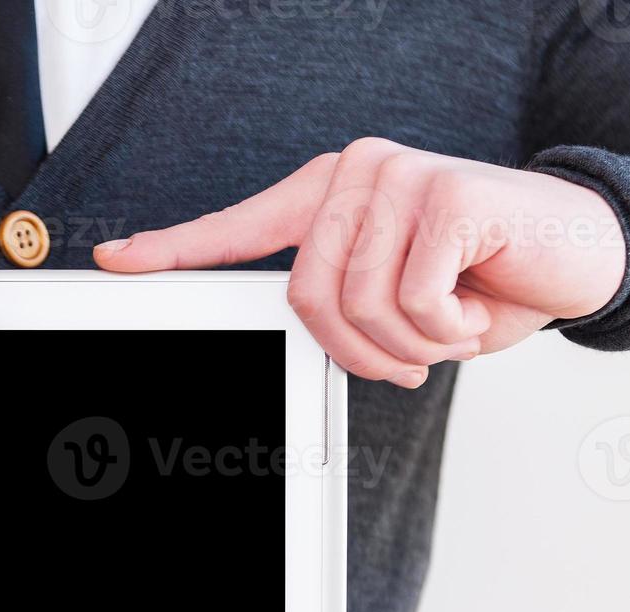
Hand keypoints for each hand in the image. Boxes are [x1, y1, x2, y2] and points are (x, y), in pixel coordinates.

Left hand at [94, 138, 626, 386]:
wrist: (576, 253)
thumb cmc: (481, 279)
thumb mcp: (394, 299)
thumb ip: (339, 305)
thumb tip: (288, 334)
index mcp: (328, 198)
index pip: (237, 227)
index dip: (172, 249)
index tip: (115, 261)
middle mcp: (353, 176)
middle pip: (304, 295)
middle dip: (358, 348)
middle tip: (408, 355)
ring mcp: (396, 176)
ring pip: (358, 304)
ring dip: (410, 343)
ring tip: (451, 322)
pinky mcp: (442, 194)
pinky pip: (412, 300)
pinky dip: (449, 329)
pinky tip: (477, 303)